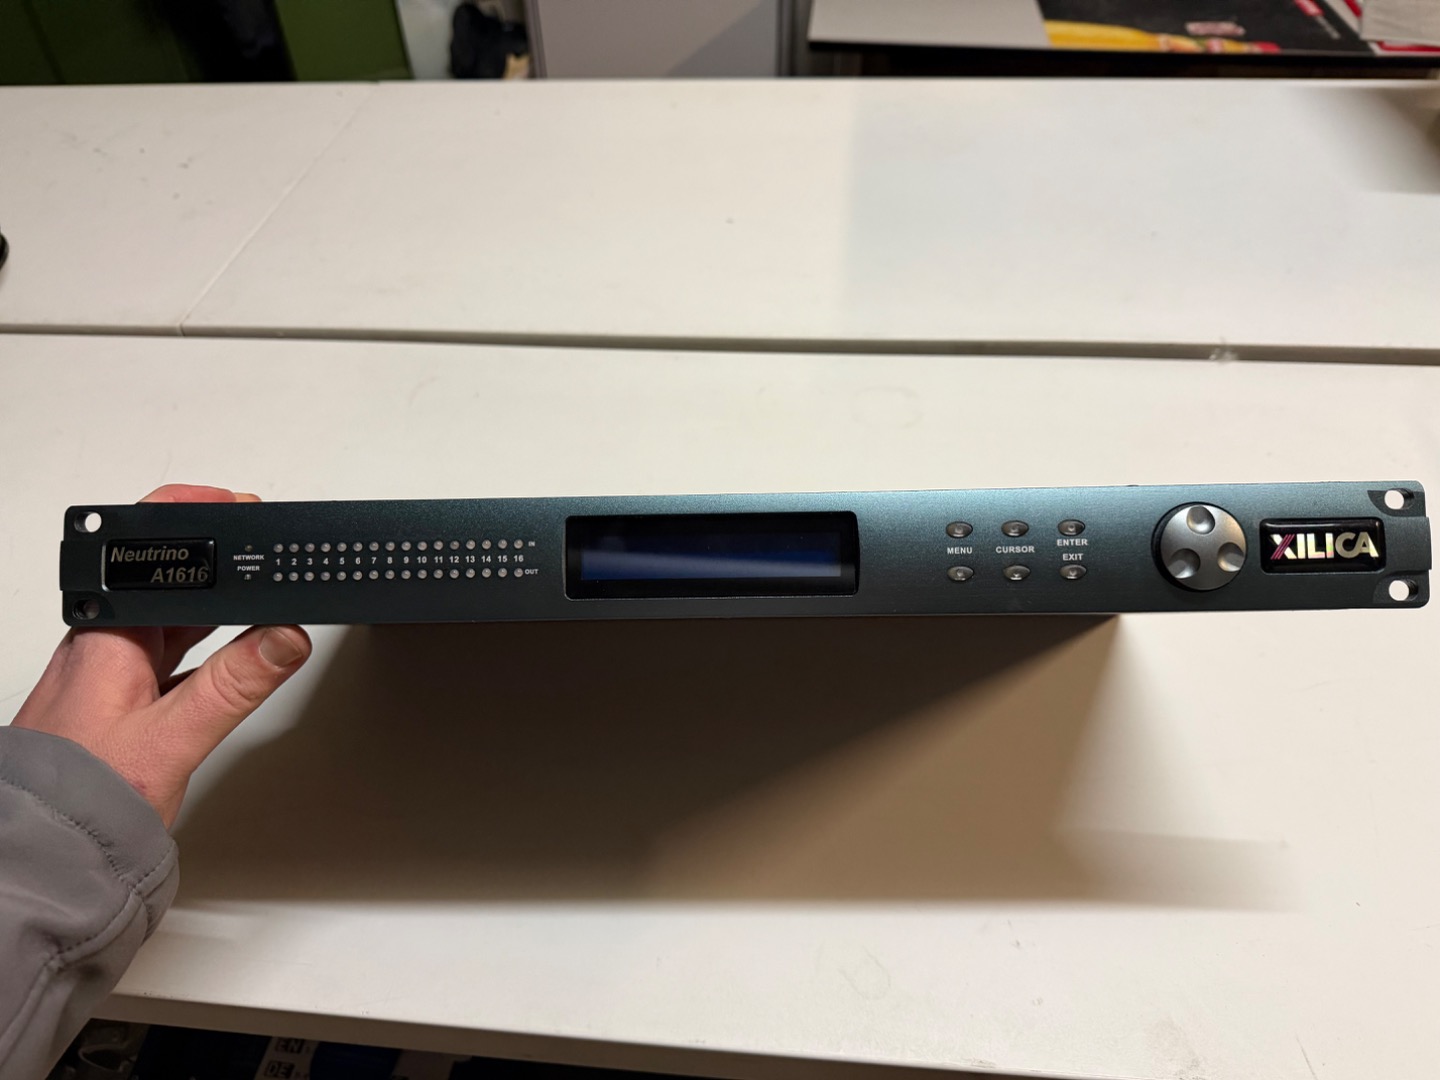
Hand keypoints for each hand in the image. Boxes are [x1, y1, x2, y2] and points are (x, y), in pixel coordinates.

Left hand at [12, 484, 311, 827]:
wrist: (40, 853)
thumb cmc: (81, 800)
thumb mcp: (172, 739)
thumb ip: (235, 685)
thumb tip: (286, 635)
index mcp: (109, 634)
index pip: (153, 548)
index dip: (199, 516)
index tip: (244, 507)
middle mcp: (103, 644)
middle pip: (167, 579)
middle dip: (217, 559)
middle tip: (260, 546)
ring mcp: (109, 672)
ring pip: (169, 617)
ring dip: (212, 603)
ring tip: (256, 594)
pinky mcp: (118, 700)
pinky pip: (167, 653)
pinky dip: (203, 644)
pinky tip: (227, 656)